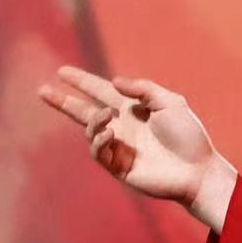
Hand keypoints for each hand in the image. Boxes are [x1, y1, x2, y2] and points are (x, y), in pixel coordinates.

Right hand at [36, 65, 232, 219]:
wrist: (198, 170)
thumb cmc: (190, 137)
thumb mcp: (171, 103)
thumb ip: (143, 89)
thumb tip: (114, 82)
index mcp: (133, 110)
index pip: (101, 92)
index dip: (82, 82)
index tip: (63, 72)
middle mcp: (123, 128)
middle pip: (85, 111)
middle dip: (63, 101)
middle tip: (43, 90)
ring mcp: (120, 148)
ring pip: (90, 131)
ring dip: (93, 120)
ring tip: (106, 117)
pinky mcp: (120, 167)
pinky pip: (98, 152)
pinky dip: (99, 139)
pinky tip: (110, 132)